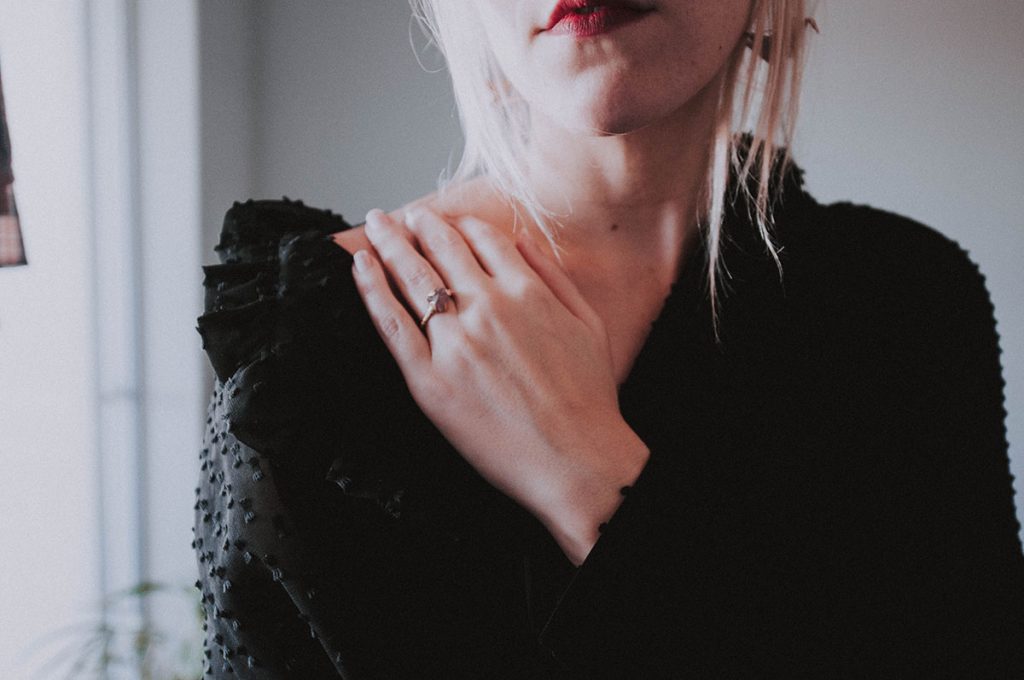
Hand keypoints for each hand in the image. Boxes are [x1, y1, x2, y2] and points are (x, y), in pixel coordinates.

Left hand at [351, 206, 648, 564]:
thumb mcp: (588, 324)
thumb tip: (523, 240)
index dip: (461, 225)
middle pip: (442, 249)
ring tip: (376, 223)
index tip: (447, 222)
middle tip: (402, 215)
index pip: (485, 239)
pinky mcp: (428, 378)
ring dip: (390, 241)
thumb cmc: (589, 400)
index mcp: (527, 292)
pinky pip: (391, 322)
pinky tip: (360, 264)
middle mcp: (488, 307)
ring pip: (412, 277)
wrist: (575, 459)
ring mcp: (455, 342)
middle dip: (419, 225)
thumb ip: (555, 277)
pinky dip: (371, 287)